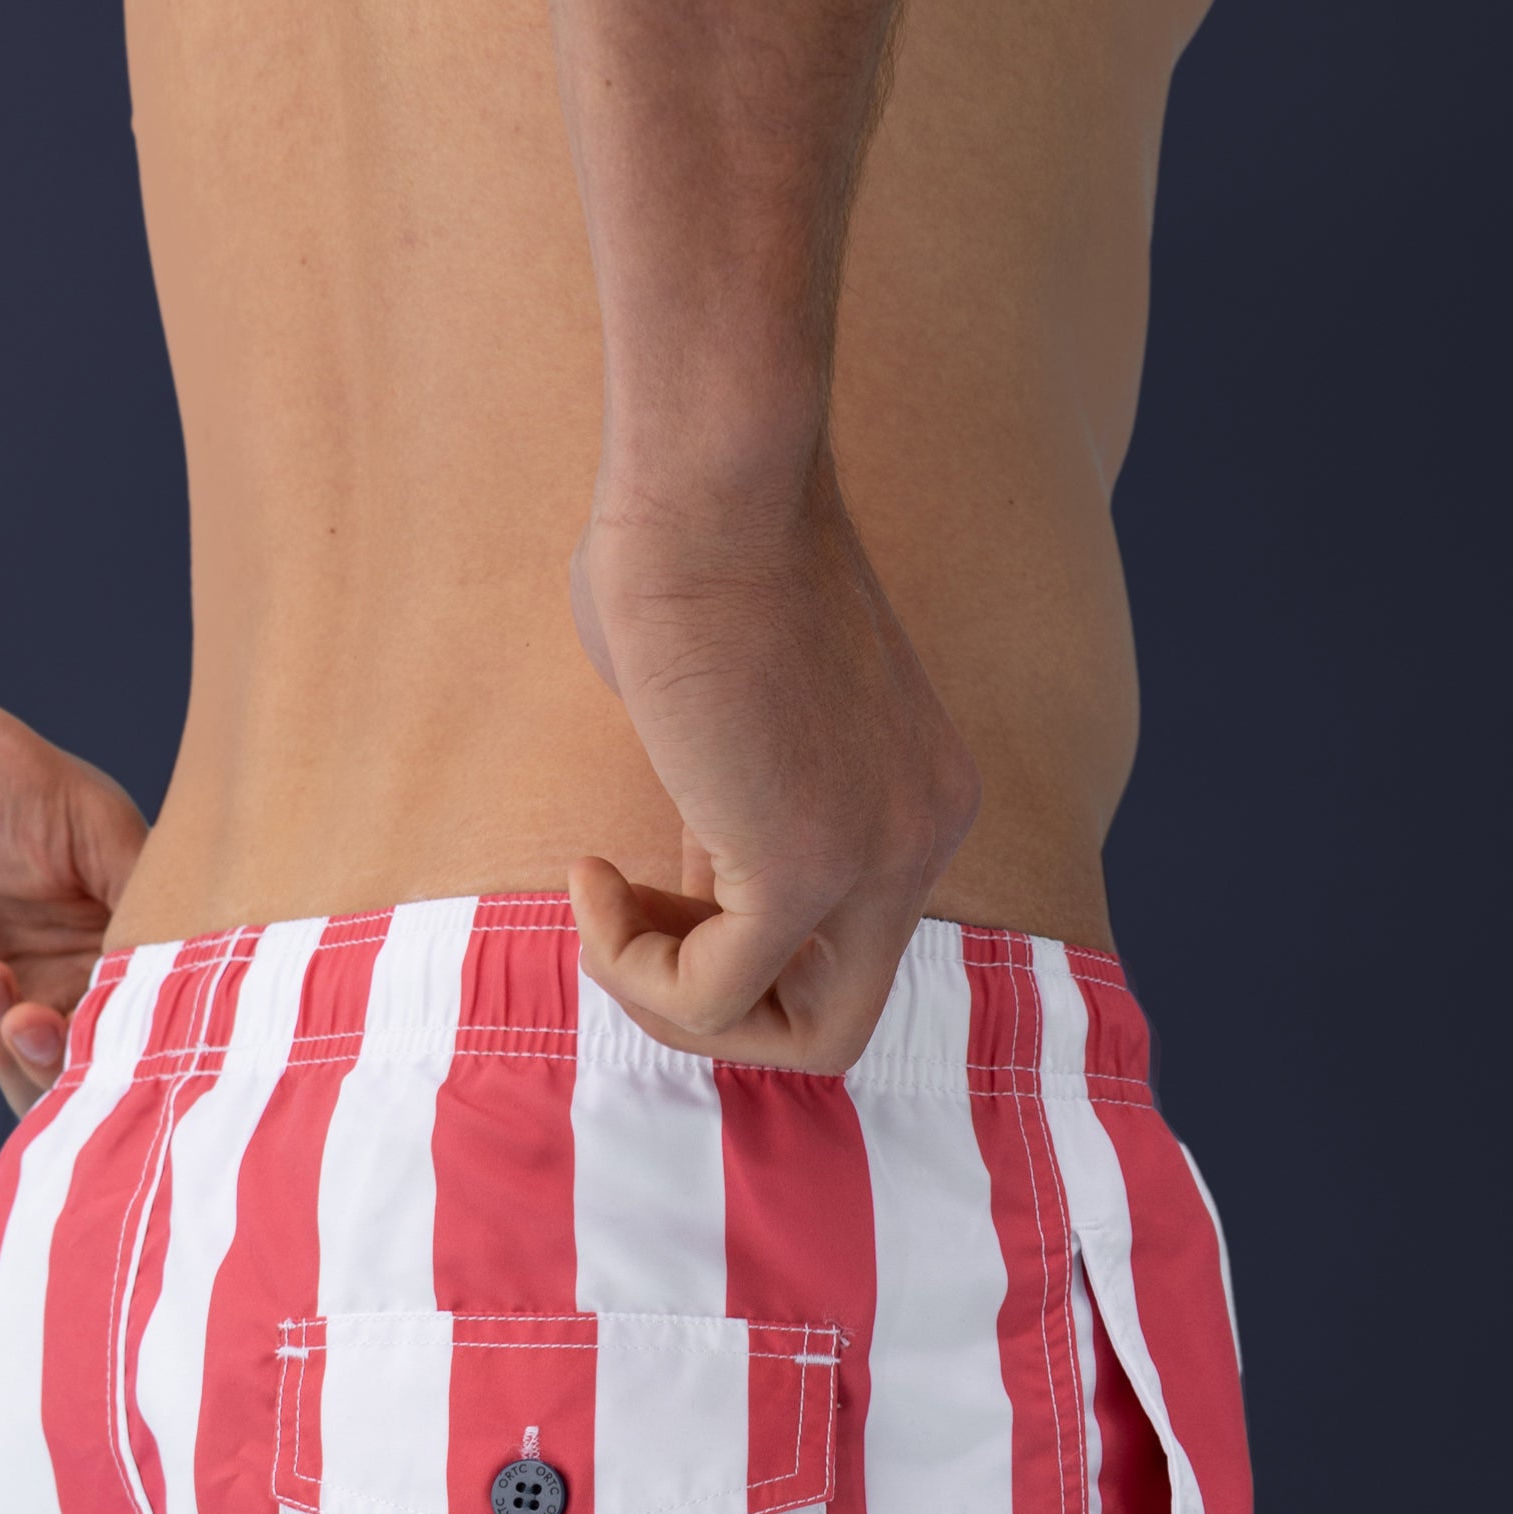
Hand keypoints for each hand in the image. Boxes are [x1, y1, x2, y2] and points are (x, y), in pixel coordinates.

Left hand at [0, 674, 148, 1114]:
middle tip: (27, 1016)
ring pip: (20, 1093)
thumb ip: (146, 903)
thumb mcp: (93, 824)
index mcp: (111, 946)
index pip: (140, 1030)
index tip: (108, 1029)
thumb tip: (192, 975)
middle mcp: (58, 985)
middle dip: (54, 1061)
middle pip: (80, 1077)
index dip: (129, 1046)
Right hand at [568, 461, 979, 1071]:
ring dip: (666, 997)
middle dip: (714, 1008)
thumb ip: (720, 809)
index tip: (658, 876)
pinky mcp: (805, 867)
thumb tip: (669, 884)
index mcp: (914, 798)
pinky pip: (712, 995)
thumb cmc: (690, 545)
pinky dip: (630, 963)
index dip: (732, 948)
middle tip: (631, 918)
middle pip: (840, 1028)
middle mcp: (922, 838)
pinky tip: (590, 872)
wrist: (710, 472)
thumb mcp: (722, 715)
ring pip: (798, 1041)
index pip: (842, 955)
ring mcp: (876, 858)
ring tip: (603, 894)